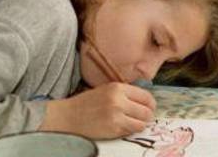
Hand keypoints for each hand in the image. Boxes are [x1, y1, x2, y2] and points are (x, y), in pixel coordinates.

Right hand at [39, 82, 155, 138]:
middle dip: (147, 116)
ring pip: (143, 122)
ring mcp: (116, 115)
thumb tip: (146, 102)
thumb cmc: (86, 104)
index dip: (150, 104)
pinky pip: (132, 131)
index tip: (148, 108)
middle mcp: (119, 100)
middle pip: (147, 111)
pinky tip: (122, 127)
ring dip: (140, 124)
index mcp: (118, 87)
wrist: (67, 117)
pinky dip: (131, 130)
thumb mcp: (106, 90)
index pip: (146, 96)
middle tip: (142, 118)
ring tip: (131, 123)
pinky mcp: (113, 129)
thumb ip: (125, 94)